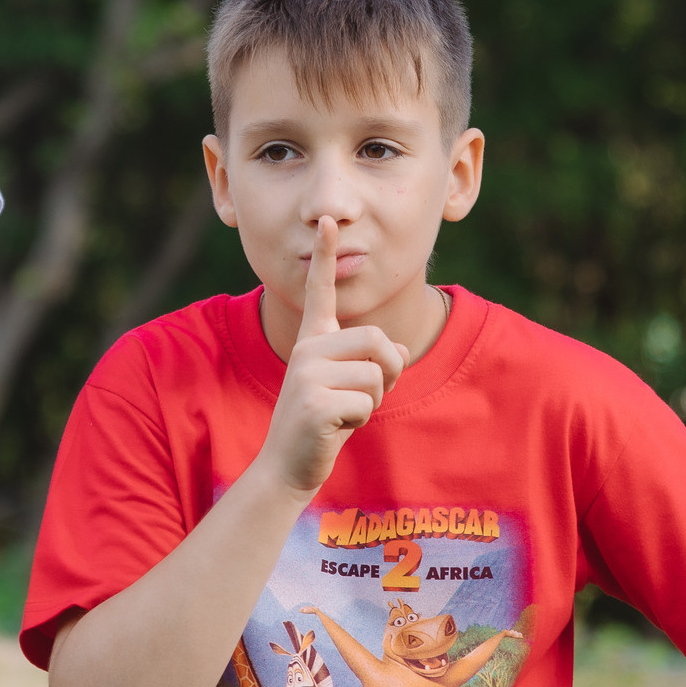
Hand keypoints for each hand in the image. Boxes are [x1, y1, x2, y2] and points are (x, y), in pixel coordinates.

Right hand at [252, 217, 407, 497]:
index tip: (329, 220)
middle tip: (367, 396)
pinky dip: (362, 422)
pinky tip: (336, 429)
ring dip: (374, 402)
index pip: (320, 291)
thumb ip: (372, 362)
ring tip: (345, 414)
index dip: (326, 255)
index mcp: (313, 340)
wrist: (288, 466)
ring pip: (377, 374)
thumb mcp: (350, 386)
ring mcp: (306, 375)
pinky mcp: (314, 403)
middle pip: (377, 339)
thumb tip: (397, 351)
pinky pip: (367, 403)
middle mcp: (307, 350)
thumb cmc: (324, 423)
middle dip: (388, 372)